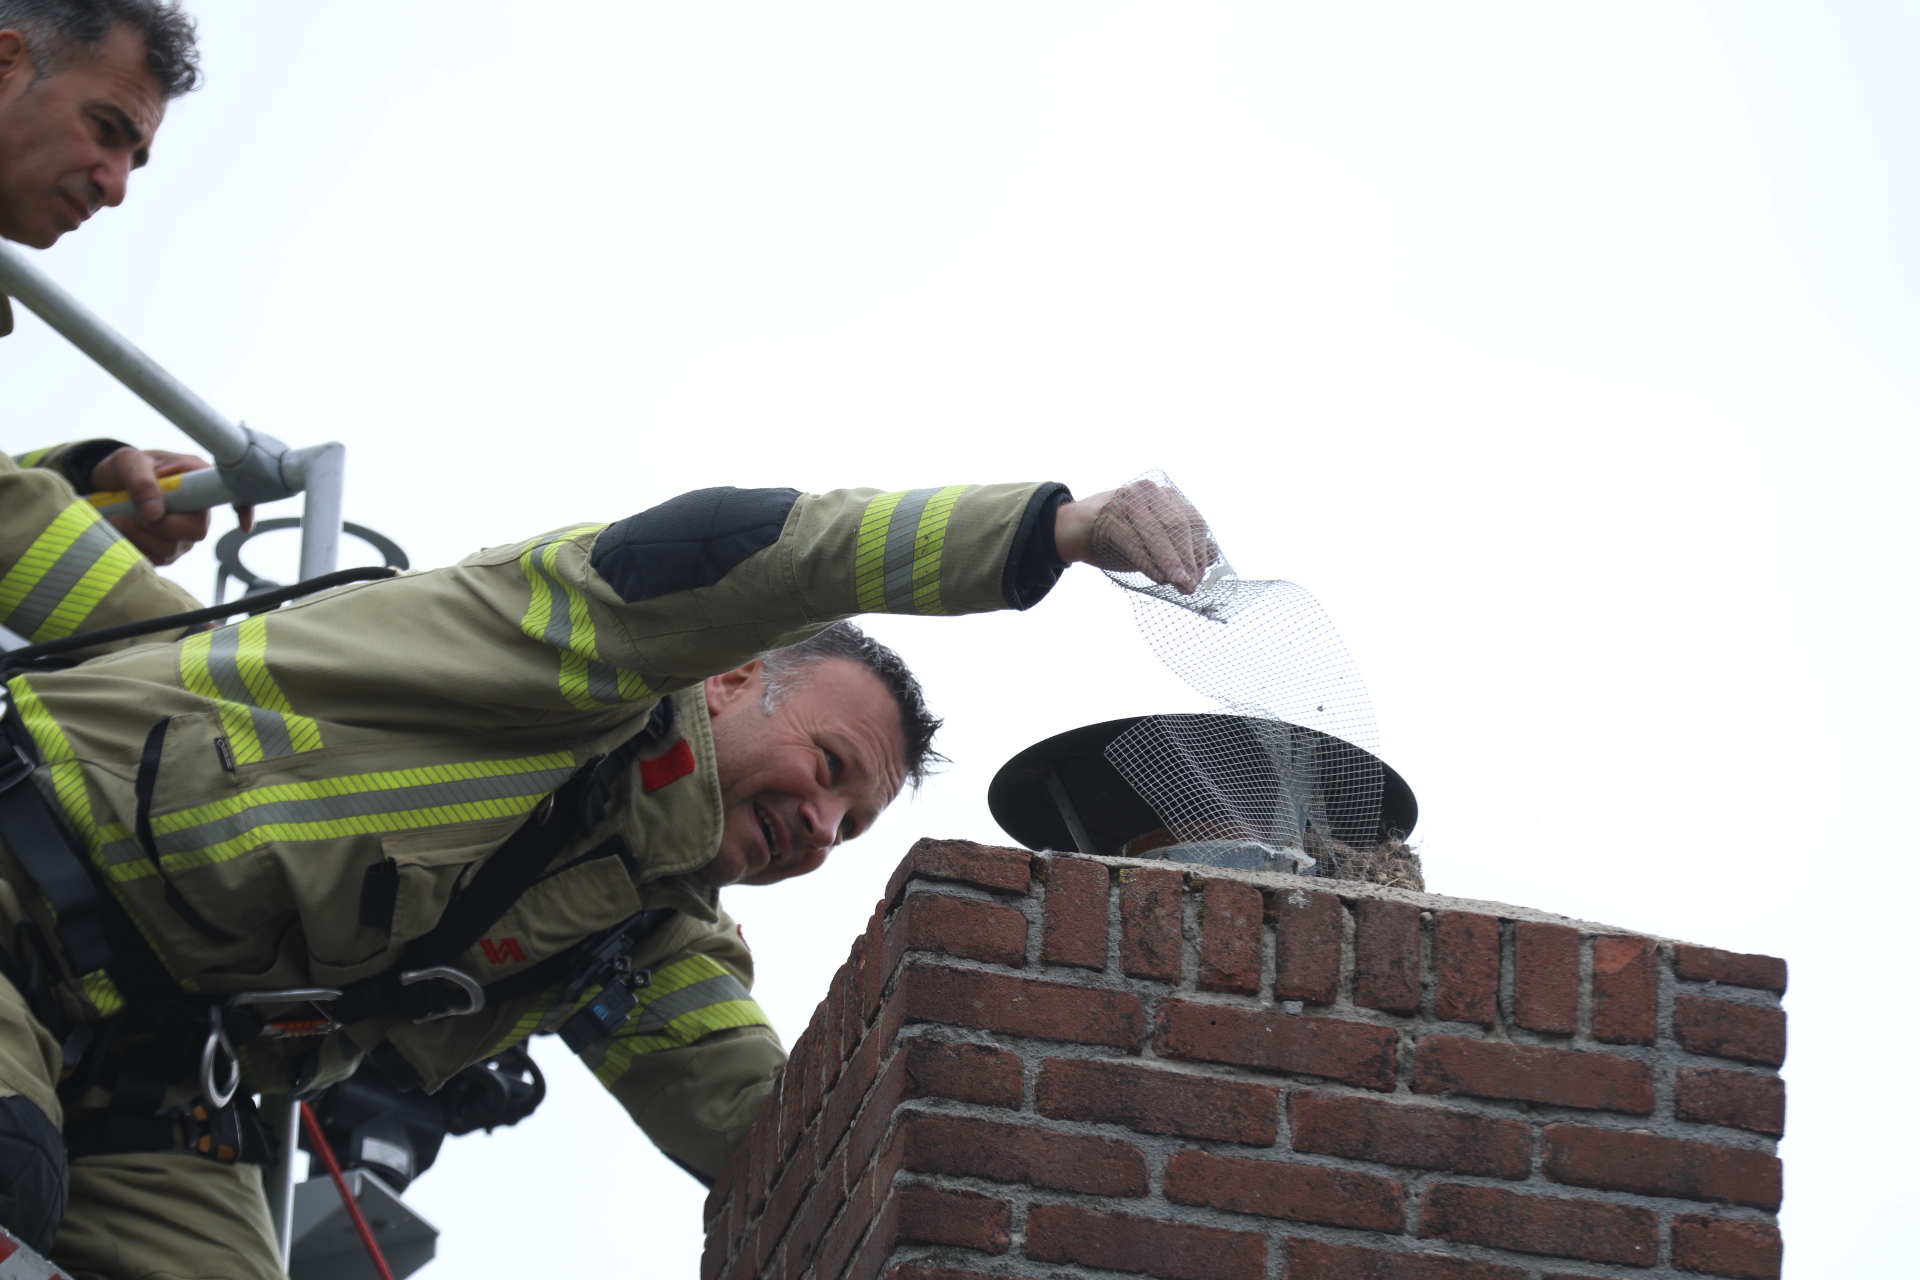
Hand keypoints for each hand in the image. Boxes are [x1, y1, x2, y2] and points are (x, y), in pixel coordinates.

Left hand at [90, 446, 254, 565]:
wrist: (105, 484)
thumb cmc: (123, 467)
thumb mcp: (128, 462)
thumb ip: (141, 482)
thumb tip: (155, 513)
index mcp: (196, 479)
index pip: (232, 495)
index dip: (243, 509)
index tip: (243, 525)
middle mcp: (196, 508)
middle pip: (197, 532)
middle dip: (162, 528)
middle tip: (135, 514)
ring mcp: (182, 531)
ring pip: (174, 549)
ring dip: (142, 538)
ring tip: (118, 519)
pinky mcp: (166, 548)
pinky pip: (158, 560)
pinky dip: (136, 549)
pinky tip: (121, 532)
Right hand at [1053, 478, 1218, 593]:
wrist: (1070, 530)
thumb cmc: (1115, 536)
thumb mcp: (1152, 539)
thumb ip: (1179, 544)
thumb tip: (1212, 555)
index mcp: (1163, 496)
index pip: (1192, 521)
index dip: (1199, 550)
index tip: (1201, 576)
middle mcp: (1148, 492)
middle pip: (1178, 525)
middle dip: (1188, 558)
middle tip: (1191, 585)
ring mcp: (1127, 500)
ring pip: (1157, 532)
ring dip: (1172, 562)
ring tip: (1181, 584)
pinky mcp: (1108, 514)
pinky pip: (1133, 540)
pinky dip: (1147, 561)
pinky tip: (1158, 578)